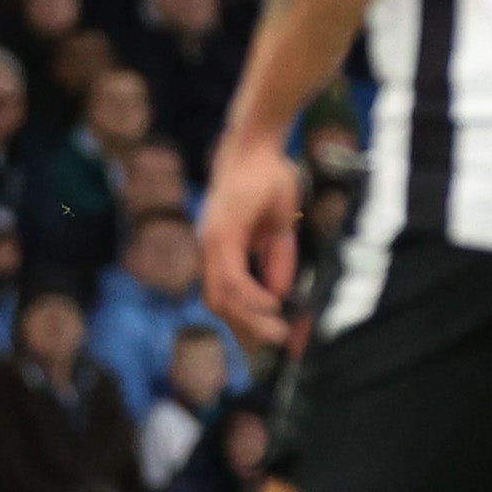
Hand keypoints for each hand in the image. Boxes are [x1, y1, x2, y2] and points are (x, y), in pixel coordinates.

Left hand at [201, 130, 305, 344]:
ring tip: (279, 333)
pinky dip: (250, 295)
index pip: (227, 299)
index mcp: (222, 253)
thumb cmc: (269, 181)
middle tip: (280, 346)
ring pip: (221, 297)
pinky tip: (272, 304)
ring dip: (250, 320)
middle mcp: (211, 251)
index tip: (275, 343)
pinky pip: (231, 276)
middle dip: (249, 332)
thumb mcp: (279, 231)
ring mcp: (212, 243)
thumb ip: (277, 262)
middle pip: (219, 306)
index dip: (248, 324)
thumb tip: (280, 297)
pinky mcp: (221, 233)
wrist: (257, 144)